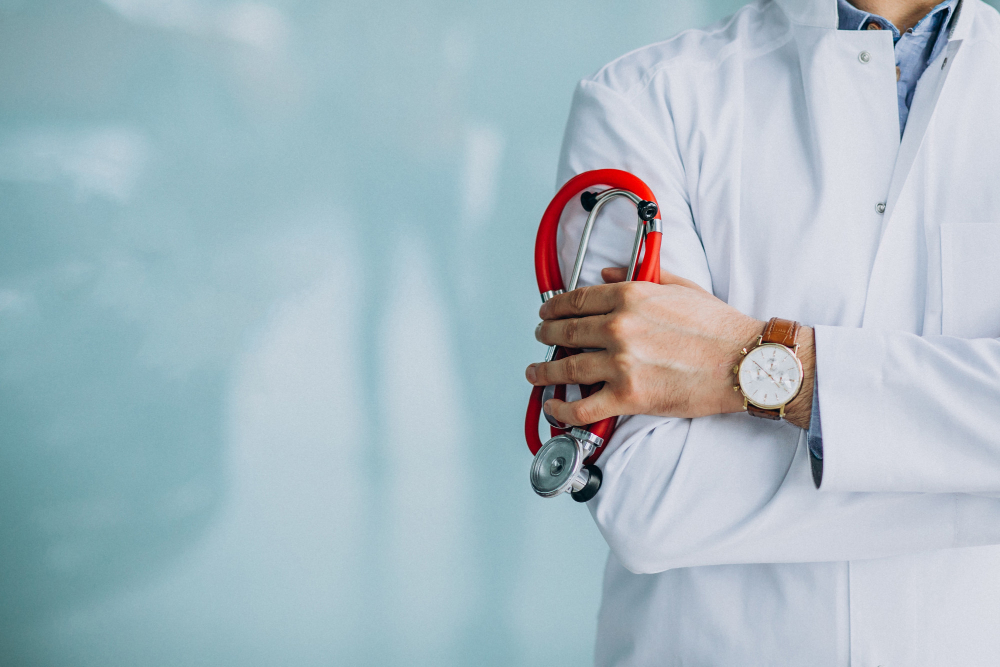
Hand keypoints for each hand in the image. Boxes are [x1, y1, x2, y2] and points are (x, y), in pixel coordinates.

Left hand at [525, 267, 813, 428]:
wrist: (745, 363)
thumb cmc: (719, 328)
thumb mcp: (680, 287)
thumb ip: (640, 276)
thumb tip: (607, 272)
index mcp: (630, 297)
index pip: (577, 300)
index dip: (554, 306)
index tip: (546, 311)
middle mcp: (619, 328)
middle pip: (565, 331)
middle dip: (546, 335)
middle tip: (541, 338)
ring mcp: (621, 364)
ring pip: (565, 368)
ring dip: (544, 371)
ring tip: (536, 372)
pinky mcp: (628, 397)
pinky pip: (581, 407)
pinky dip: (561, 409)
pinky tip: (553, 406)